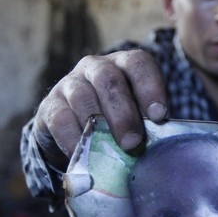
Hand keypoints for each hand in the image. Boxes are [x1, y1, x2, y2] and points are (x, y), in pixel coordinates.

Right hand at [31, 49, 167, 166]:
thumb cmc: (116, 123)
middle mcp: (95, 67)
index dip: (150, 87)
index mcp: (123, 65)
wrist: (75, 132)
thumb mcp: (136, 118)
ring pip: (82, 96)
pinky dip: (72, 138)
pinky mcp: (50, 105)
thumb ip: (149, 125)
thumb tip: (166, 146)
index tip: (159, 116)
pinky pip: (60, 118)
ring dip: (98, 125)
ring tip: (110, 150)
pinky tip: (83, 154)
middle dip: (123, 112)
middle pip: (108, 79)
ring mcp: (70, 83)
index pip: (138, 63)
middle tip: (133, 142)